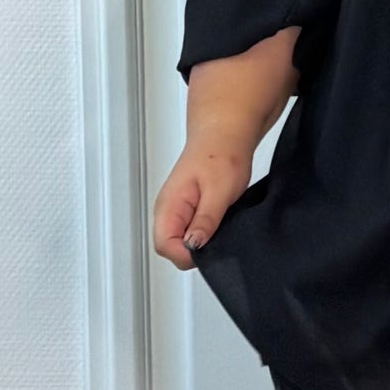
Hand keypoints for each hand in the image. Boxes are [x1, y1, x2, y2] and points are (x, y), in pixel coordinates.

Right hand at [152, 125, 255, 269]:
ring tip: (219, 227)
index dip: (187, 254)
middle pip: (170, 249)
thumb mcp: (219, 191)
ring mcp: (177, 212)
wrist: (225, 136)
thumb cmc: (222, 155)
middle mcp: (168, 211)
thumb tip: (193, 245)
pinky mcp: (188, 212)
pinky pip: (190, 234)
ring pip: (180, 243)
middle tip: (217, 237)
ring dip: (200, 244)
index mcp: (169, 205)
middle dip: (194, 252)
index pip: (164, 246)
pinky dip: (205, 236)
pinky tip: (219, 226)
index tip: (209, 248)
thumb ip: (205, 220)